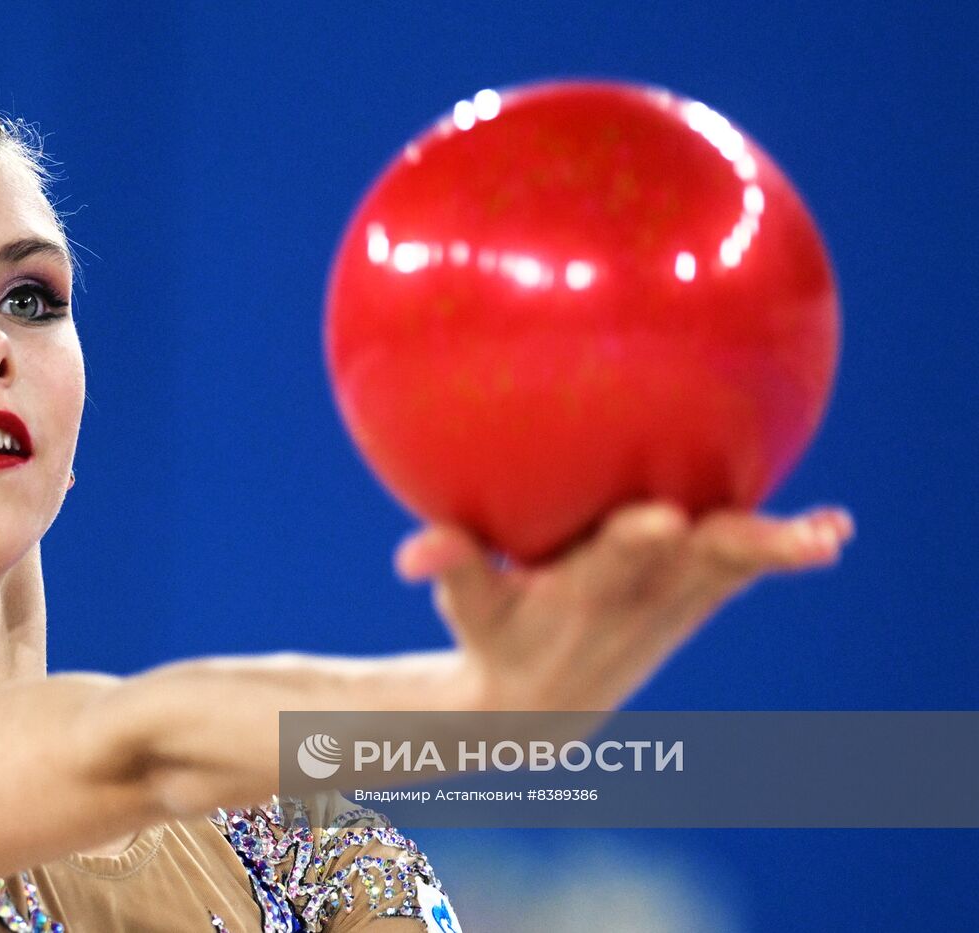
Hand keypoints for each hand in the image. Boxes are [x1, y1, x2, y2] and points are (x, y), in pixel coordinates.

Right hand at [393, 500, 854, 710]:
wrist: (542, 710)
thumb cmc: (492, 637)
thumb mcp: (465, 607)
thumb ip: (448, 566)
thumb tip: (409, 552)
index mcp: (579, 598)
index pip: (607, 569)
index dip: (634, 546)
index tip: (659, 520)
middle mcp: (635, 606)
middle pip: (690, 570)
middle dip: (729, 548)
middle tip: (781, 536)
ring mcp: (672, 608)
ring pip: (728, 571)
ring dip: (776, 554)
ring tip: (827, 535)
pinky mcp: (693, 605)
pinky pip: (740, 572)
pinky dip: (783, 554)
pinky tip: (832, 530)